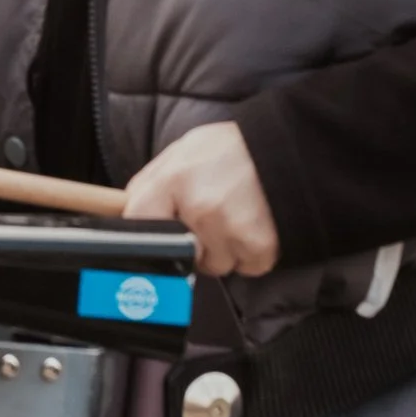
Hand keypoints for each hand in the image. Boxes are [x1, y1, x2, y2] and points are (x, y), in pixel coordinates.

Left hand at [119, 121, 280, 277]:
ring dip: (224, 251)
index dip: (144, 230)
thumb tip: (129, 211)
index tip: (154, 235)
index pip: (136, 220)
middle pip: (179, 253)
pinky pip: (246, 268)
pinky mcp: (259, 247)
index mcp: (174, 179)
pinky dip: (251, 255)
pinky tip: (255, 228)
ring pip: (215, 265)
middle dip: (190, 244)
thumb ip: (155, 181)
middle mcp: (199, 208)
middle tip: (206, 221)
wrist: (286, 148)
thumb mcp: (184, 151)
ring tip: (236, 219)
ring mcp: (230, 229)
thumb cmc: (232, 150)